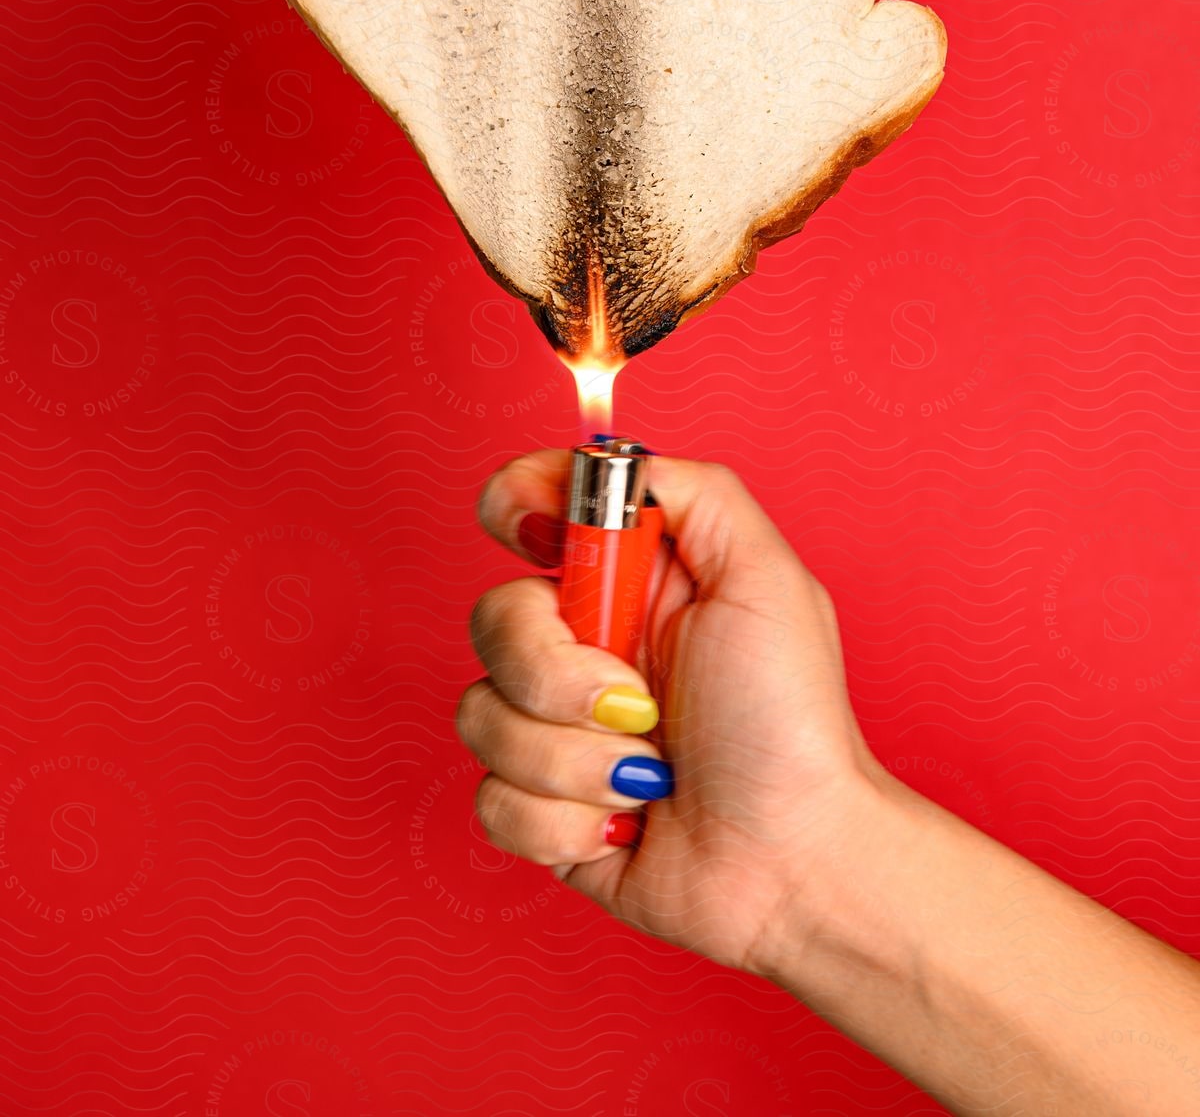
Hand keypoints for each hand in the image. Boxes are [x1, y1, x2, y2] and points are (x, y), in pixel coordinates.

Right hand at [456, 449, 880, 979]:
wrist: (796, 864)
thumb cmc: (792, 725)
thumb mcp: (765, 577)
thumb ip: (696, 492)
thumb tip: (614, 457)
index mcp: (633, 579)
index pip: (532, 505)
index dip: (515, 505)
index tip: (536, 537)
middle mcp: (586, 644)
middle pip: (492, 616)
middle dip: (555, 672)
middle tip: (638, 702)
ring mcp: (558, 727)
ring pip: (482, 713)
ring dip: (573, 758)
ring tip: (650, 777)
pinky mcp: (541, 805)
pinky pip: (491, 798)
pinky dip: (565, 819)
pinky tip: (627, 824)